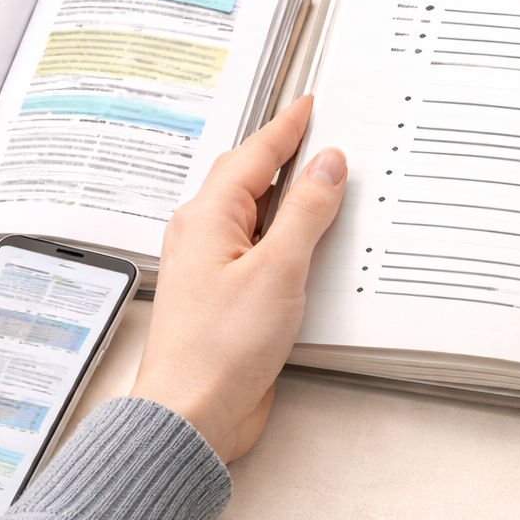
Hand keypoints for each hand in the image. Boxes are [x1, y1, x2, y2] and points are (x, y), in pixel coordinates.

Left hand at [131, 96, 346, 461]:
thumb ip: (306, 212)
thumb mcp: (278, 269)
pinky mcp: (225, 296)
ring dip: (288, 195)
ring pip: (254, 213)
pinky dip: (287, 233)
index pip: (254, 154)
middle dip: (284, 154)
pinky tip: (309, 242)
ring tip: (325, 180)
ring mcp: (212, 266)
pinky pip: (258, 247)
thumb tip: (327, 165)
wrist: (192, 413)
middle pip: (248, 178)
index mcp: (209, 218)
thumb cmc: (221, 349)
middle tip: (321, 134)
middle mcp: (204, 235)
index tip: (310, 106)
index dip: (287, 128)